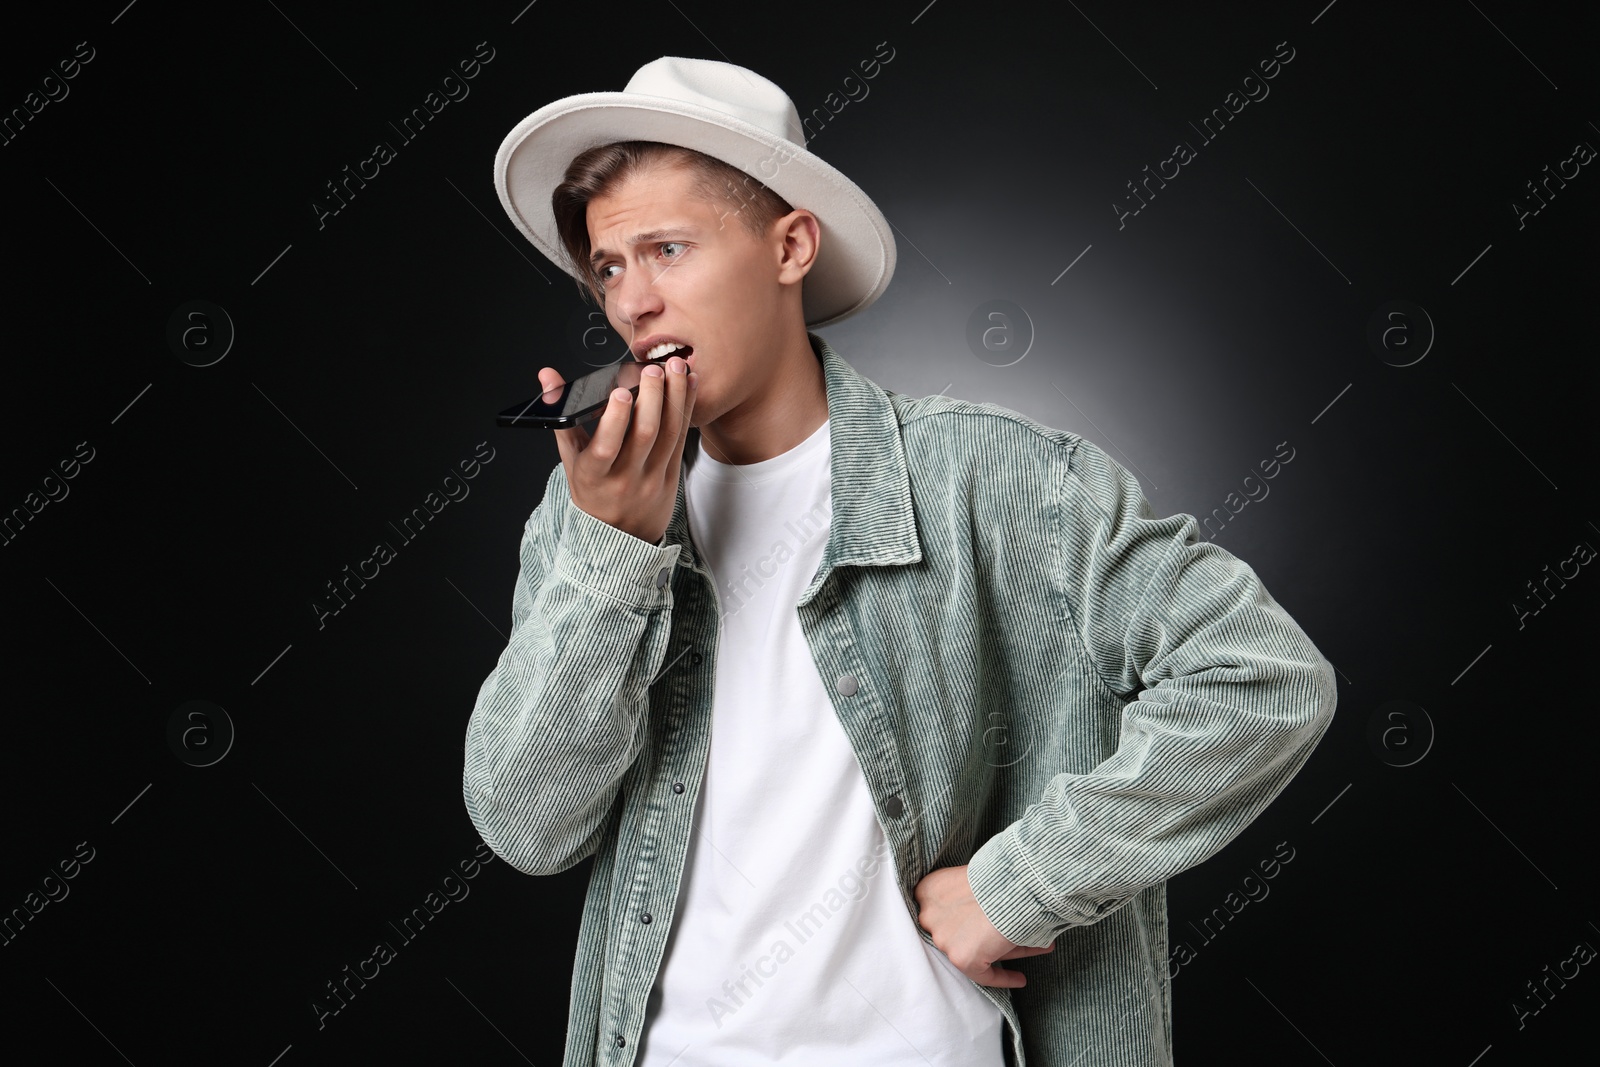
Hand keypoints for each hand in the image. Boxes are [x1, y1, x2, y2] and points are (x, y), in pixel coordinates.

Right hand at [541, 356, 696, 543]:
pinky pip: (682, 439)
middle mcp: (625, 479)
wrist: (621, 535)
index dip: (615, 419)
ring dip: (675, 396)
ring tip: (675, 367)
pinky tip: (688, 384)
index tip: (620, 391)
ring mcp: (652, 479)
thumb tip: (547, 375)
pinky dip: (687, 408)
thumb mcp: (570, 459)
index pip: (605, 447)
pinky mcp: (672, 477)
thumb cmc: (592, 490)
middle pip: (644, 435)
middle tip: (653, 369)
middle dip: (651, 397)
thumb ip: (561, 416)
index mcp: (594, 475)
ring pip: (669, 434)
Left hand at [913, 865, 1053, 987]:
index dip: (961, 919)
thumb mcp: (972, 876)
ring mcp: (943, 939)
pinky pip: (983, 975)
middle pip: (959, 932)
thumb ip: (967, 894)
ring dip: (1002, 951)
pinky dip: (1003, 977)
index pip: (942, 911)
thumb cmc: (1001, 875)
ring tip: (1028, 949)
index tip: (976, 924)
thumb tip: (983, 911)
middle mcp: (929, 916)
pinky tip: (1019, 979)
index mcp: (928, 890)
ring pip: (975, 951)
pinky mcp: (960, 958)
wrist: (1014, 883)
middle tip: (1000, 936)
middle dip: (982, 935)